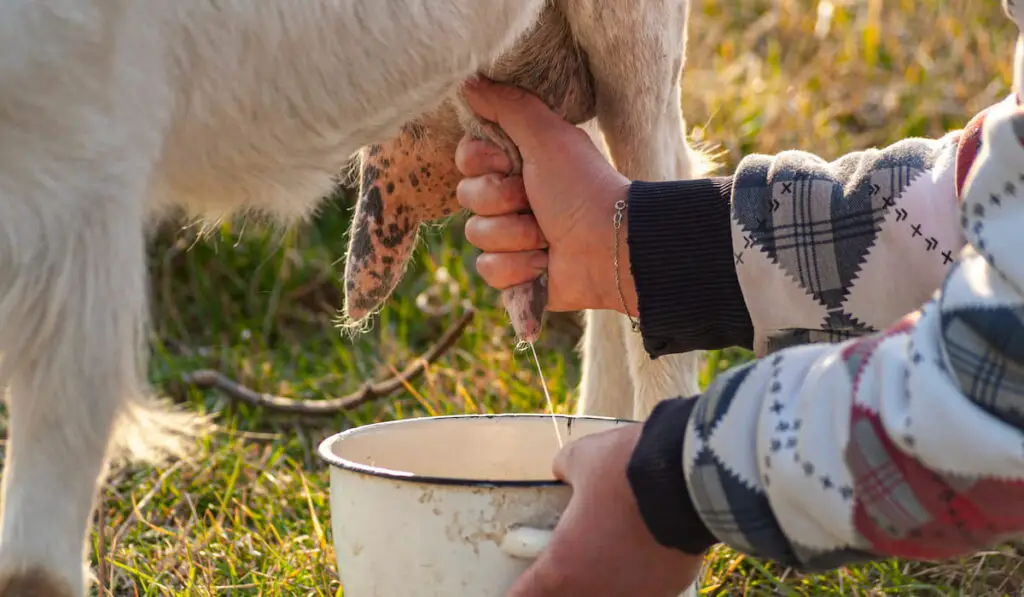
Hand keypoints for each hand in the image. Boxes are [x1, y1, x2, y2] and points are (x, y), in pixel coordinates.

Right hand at [456, 78, 636, 314]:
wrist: (611, 246)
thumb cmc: (584, 187)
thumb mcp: (547, 135)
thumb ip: (508, 105)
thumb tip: (469, 81)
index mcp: (517, 164)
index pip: (466, 159)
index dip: (482, 163)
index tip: (510, 162)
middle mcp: (511, 199)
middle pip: (467, 197)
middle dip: (501, 201)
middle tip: (535, 201)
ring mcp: (511, 238)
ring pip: (476, 235)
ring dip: (515, 236)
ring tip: (547, 237)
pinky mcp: (514, 274)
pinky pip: (488, 270)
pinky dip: (518, 267)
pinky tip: (544, 264)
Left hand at [504, 425, 704, 596]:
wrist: (688, 477)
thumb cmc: (623, 471)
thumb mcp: (580, 458)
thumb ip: (564, 470)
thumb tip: (563, 470)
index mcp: (562, 568)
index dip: (517, 592)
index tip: (517, 586)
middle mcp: (597, 592)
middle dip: (563, 585)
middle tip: (566, 566)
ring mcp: (636, 595)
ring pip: (611, 595)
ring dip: (604, 581)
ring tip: (608, 553)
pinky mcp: (671, 588)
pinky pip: (646, 587)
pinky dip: (641, 574)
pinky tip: (646, 550)